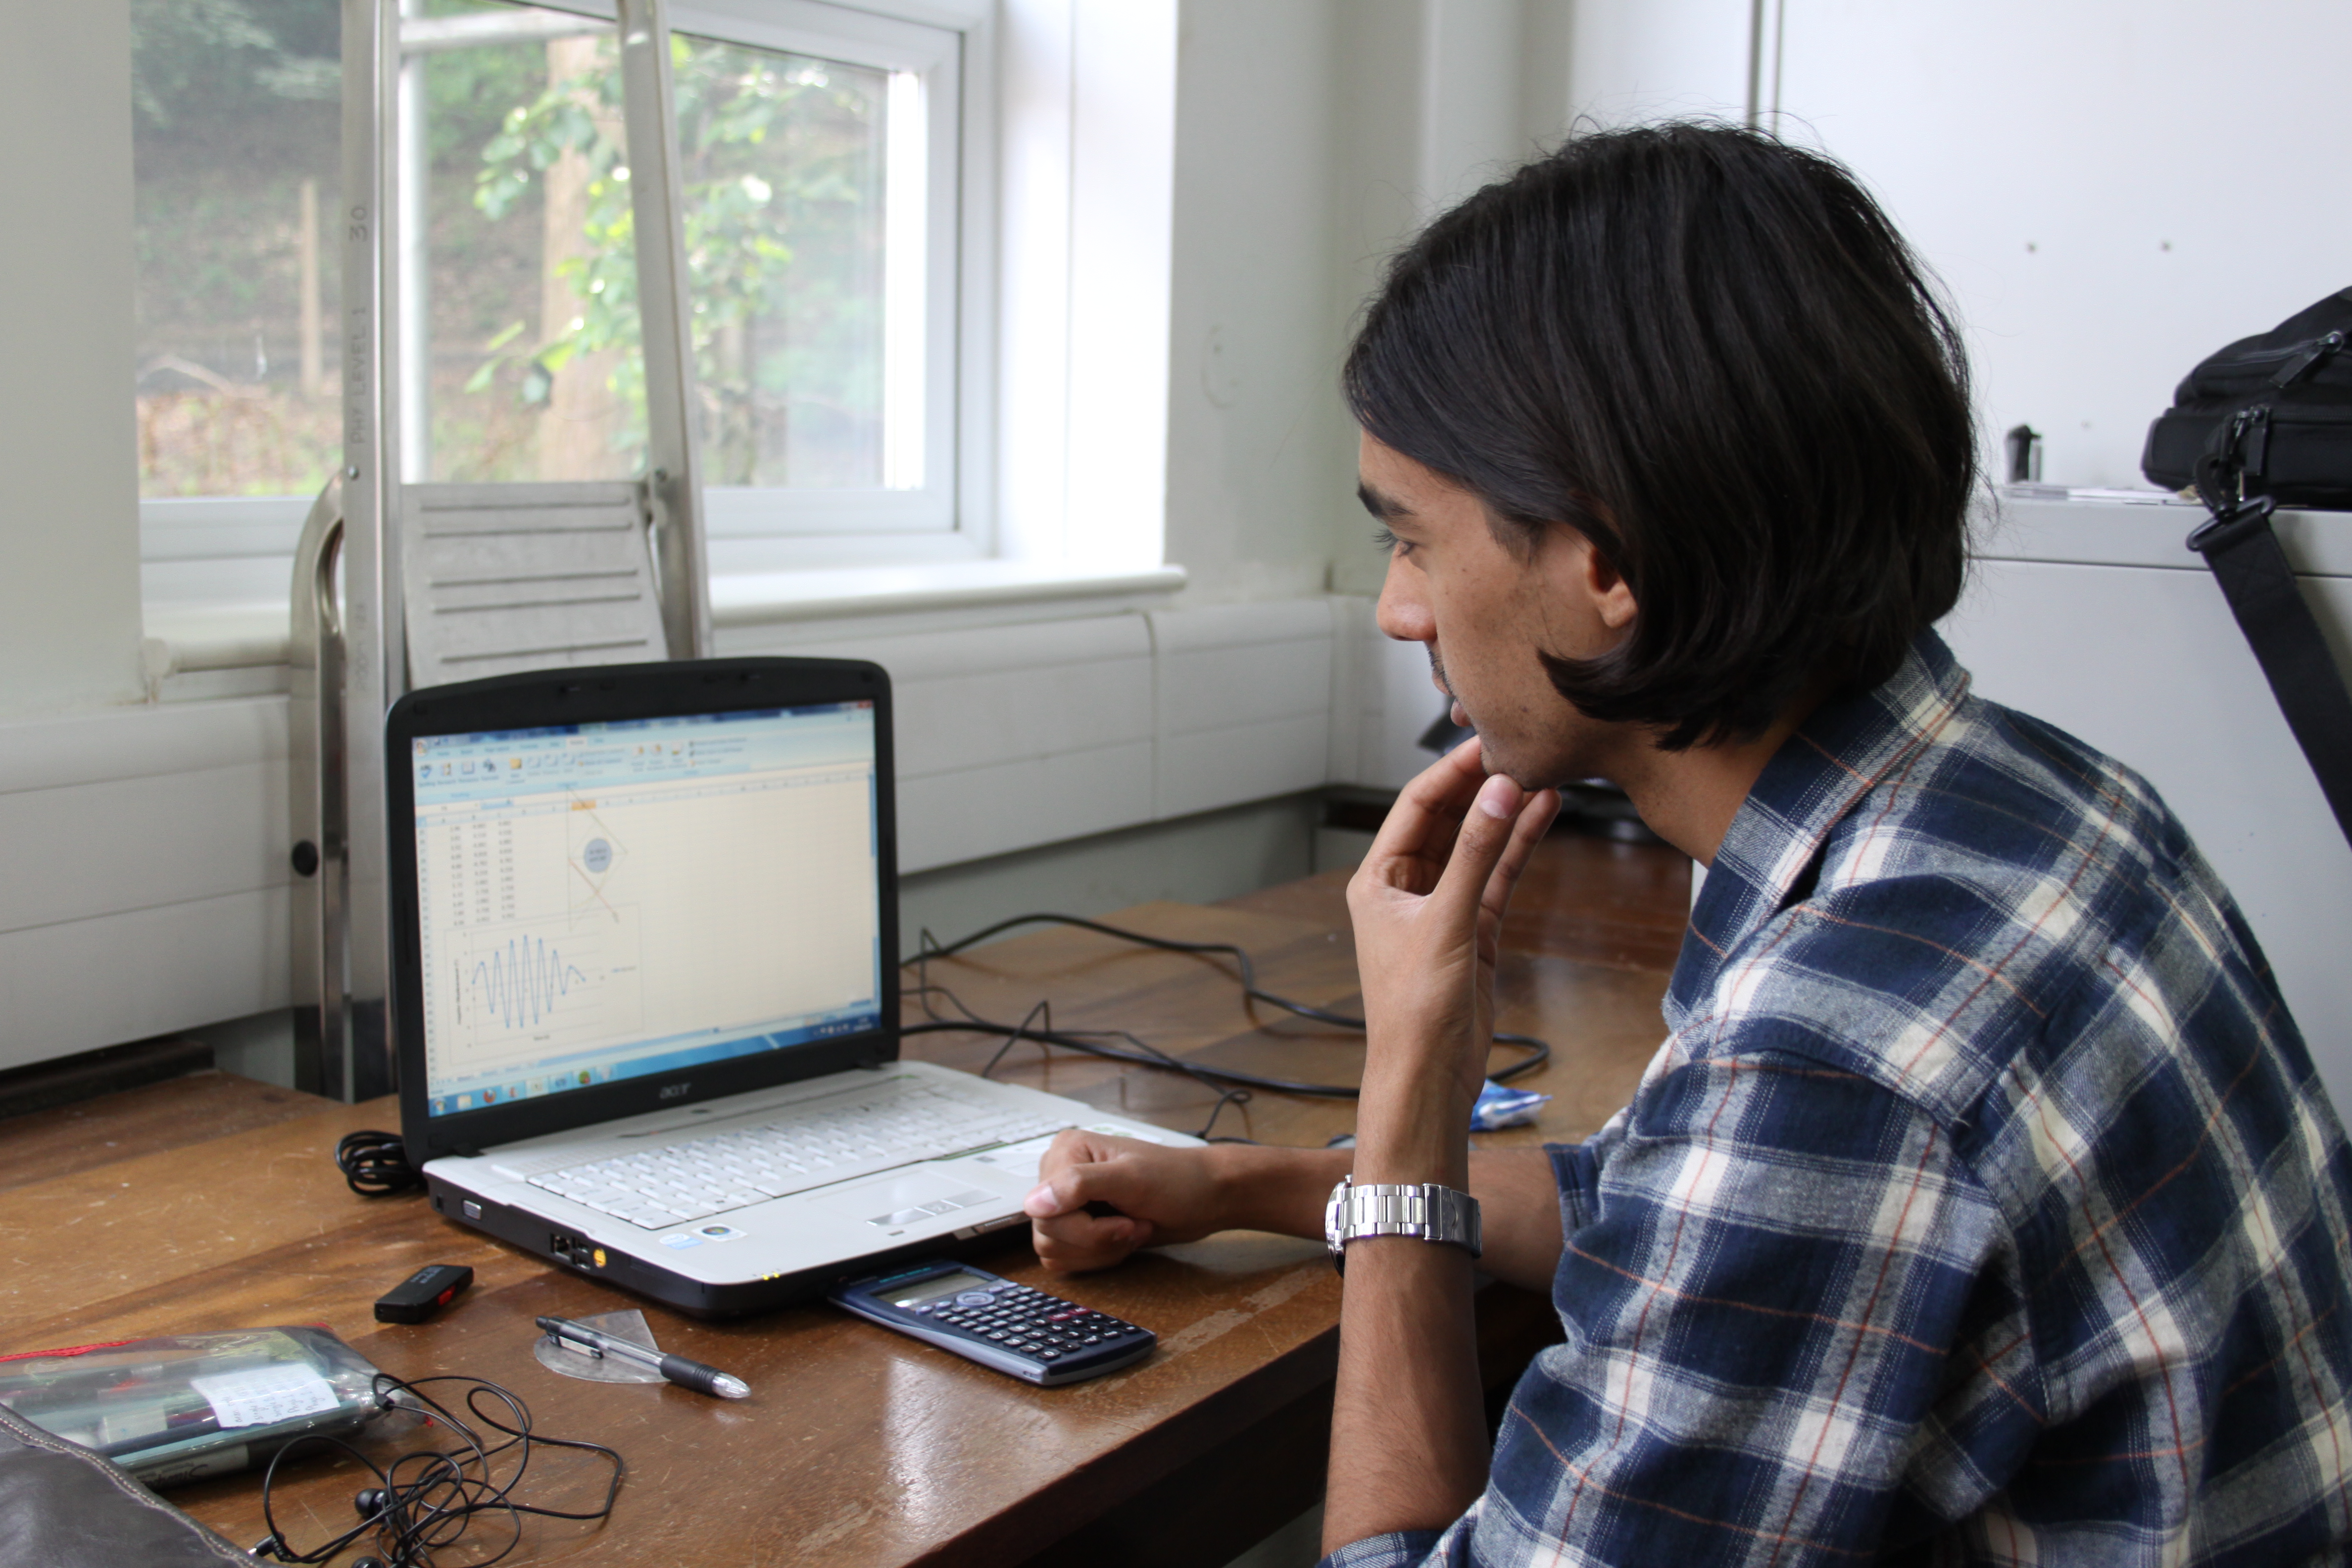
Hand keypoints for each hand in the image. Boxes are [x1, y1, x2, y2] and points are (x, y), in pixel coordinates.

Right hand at [1023, 1130, 1226, 1272]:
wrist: (1205, 1200)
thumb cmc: (1178, 1181)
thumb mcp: (1131, 1178)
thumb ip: (1079, 1185)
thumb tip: (1034, 1204)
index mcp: (1065, 1152)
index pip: (1045, 1209)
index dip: (1084, 1227)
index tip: (1124, 1220)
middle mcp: (1060, 1176)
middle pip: (1047, 1232)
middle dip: (1096, 1240)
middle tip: (1132, 1226)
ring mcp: (1069, 1204)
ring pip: (1054, 1249)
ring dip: (1098, 1251)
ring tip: (1130, 1230)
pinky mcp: (1080, 1227)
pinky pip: (1067, 1259)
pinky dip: (1098, 1258)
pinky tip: (1124, 1241)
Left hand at [1346, 737, 1557, 1145]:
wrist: (1429, 1075)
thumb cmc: (1415, 1008)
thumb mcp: (1448, 921)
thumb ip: (1476, 855)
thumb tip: (1498, 791)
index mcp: (1378, 880)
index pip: (1416, 806)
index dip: (1451, 771)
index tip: (1486, 739)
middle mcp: (1407, 888)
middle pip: (1448, 819)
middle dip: (1481, 786)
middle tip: (1521, 749)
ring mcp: (1443, 907)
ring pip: (1477, 846)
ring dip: (1506, 813)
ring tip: (1542, 774)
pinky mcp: (1474, 929)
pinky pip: (1497, 876)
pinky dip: (1518, 847)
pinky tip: (1543, 814)